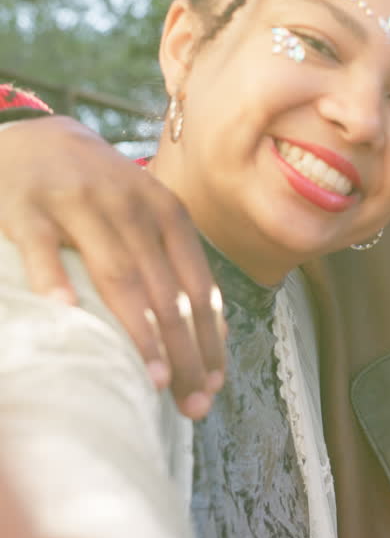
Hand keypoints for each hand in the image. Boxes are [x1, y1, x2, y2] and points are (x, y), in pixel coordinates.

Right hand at [0, 116, 224, 417]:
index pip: (197, 286)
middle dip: (185, 351)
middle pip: (166, 291)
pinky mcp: (26, 205)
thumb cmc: (98, 194)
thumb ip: (174, 264)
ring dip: (140, 330)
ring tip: (156, 378)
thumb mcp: (145, 218)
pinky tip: (68, 313)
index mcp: (168, 214)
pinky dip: (54, 277)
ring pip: (119, 274)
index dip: (210, 337)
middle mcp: (132, 208)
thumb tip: (214, 330)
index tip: (215, 384)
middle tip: (192, 402)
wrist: (33, 136)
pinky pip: (43, 246)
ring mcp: (79, 204)